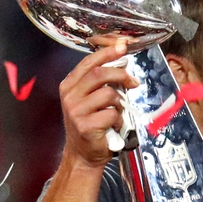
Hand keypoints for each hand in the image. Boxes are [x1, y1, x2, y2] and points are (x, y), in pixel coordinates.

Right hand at [59, 42, 140, 167]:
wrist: (82, 154)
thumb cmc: (90, 125)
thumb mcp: (89, 100)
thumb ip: (99, 83)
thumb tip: (121, 64)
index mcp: (69, 85)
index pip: (89, 62)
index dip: (107, 53)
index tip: (123, 47)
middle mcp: (70, 96)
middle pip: (99, 74)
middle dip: (121, 74)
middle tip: (133, 82)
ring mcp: (76, 111)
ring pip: (108, 94)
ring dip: (120, 102)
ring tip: (117, 111)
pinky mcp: (85, 126)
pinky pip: (112, 114)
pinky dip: (119, 119)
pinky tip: (114, 125)